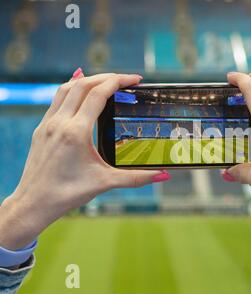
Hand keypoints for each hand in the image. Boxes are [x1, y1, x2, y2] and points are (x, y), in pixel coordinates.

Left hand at [0, 70, 169, 249]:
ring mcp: (47, 124)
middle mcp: (59, 123)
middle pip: (82, 85)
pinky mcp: (41, 129)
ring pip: (66, 88)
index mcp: (75, 132)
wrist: (33, 203)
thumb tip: (163, 175)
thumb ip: (137, 178)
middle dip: (107, 77)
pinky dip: (72, 90)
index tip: (135, 79)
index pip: (97, 94)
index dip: (118, 82)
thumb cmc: (67, 194)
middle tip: (127, 79)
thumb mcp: (105, 183)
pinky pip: (57, 100)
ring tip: (107, 81)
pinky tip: (80, 91)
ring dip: (88, 80)